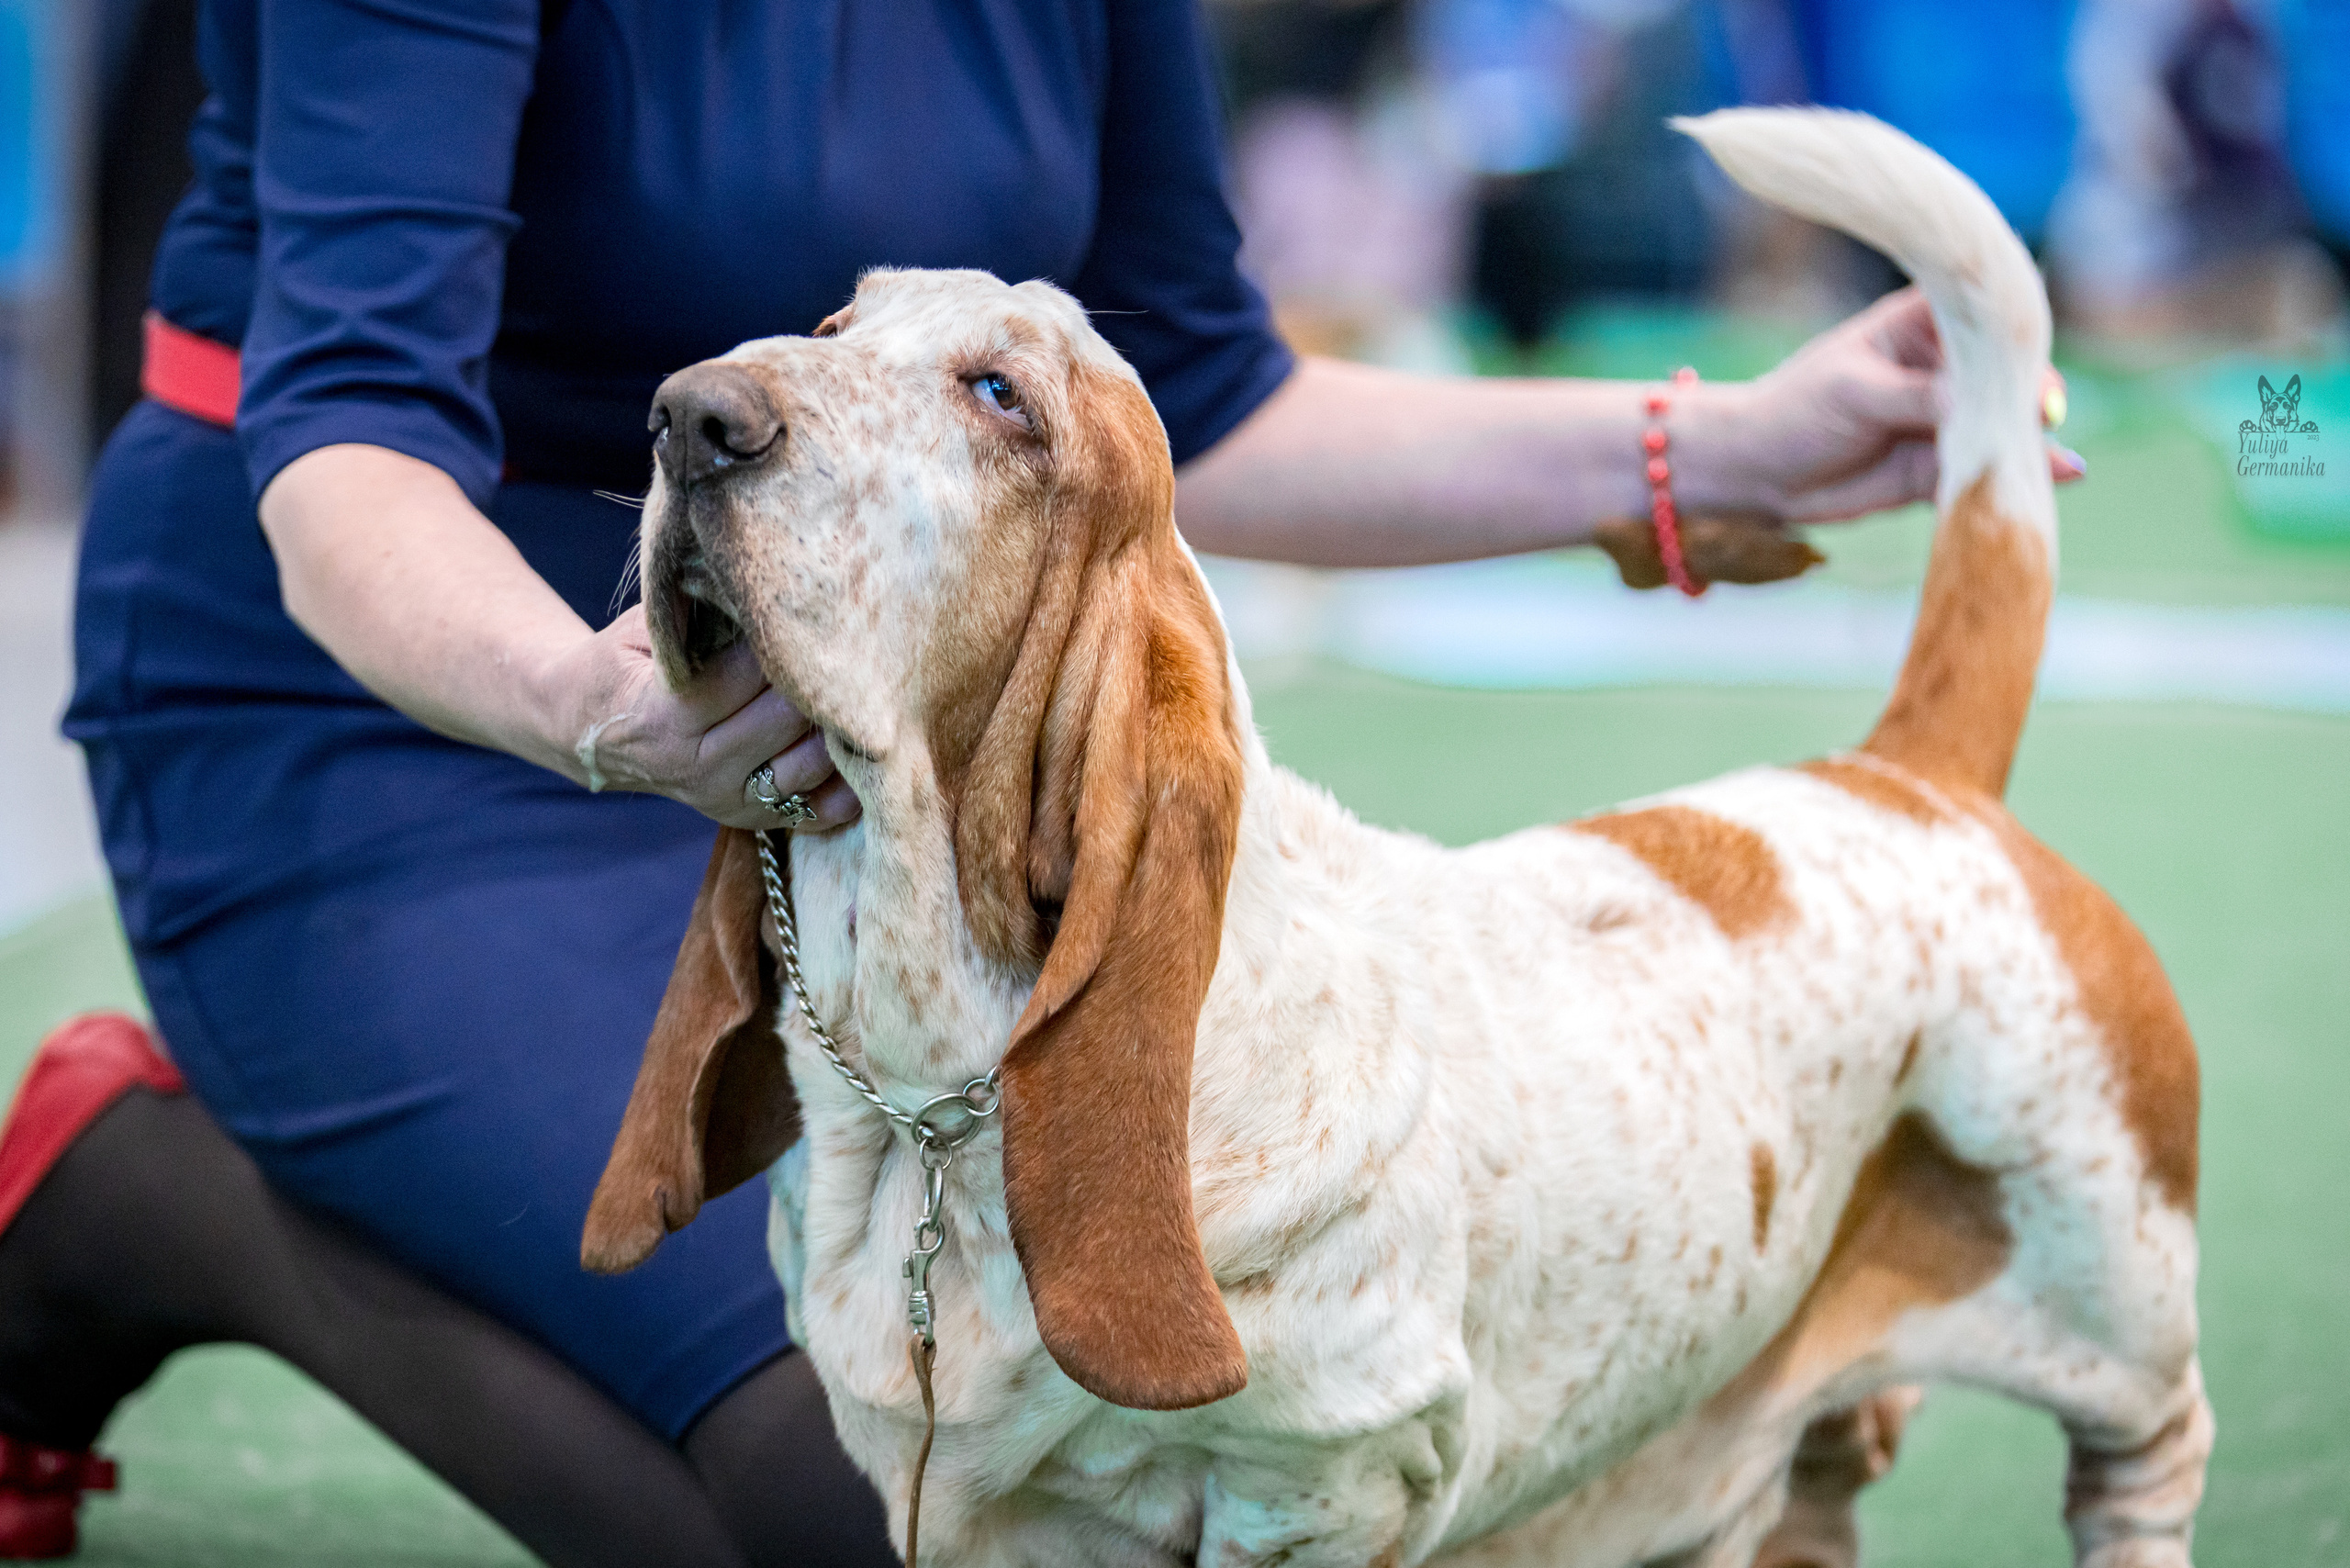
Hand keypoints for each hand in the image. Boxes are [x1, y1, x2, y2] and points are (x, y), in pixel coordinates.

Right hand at [544, 605, 861, 830]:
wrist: (588, 729)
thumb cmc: (623, 664)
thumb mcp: (641, 628)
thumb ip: (694, 608)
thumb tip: (758, 582)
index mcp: (667, 713)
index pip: (749, 674)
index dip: (786, 641)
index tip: (815, 612)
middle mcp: (699, 764)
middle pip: (787, 720)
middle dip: (823, 682)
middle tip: (860, 646)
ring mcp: (726, 797)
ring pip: (810, 765)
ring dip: (843, 730)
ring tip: (870, 690)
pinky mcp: (749, 817)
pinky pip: (815, 812)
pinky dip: (848, 789)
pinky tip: (867, 756)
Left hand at [1689, 288, 2083, 524]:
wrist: (1757, 471)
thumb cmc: (1796, 410)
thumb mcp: (1858, 392)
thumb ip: (1923, 397)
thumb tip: (1991, 407)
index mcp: (1922, 321)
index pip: (1982, 312)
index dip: (2012, 329)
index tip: (2028, 352)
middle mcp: (1944, 366)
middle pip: (2006, 371)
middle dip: (2028, 391)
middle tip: (2042, 412)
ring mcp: (1947, 417)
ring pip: (2002, 422)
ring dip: (2027, 435)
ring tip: (2051, 450)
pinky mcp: (1942, 466)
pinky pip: (1987, 466)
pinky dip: (2020, 471)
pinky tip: (2062, 471)